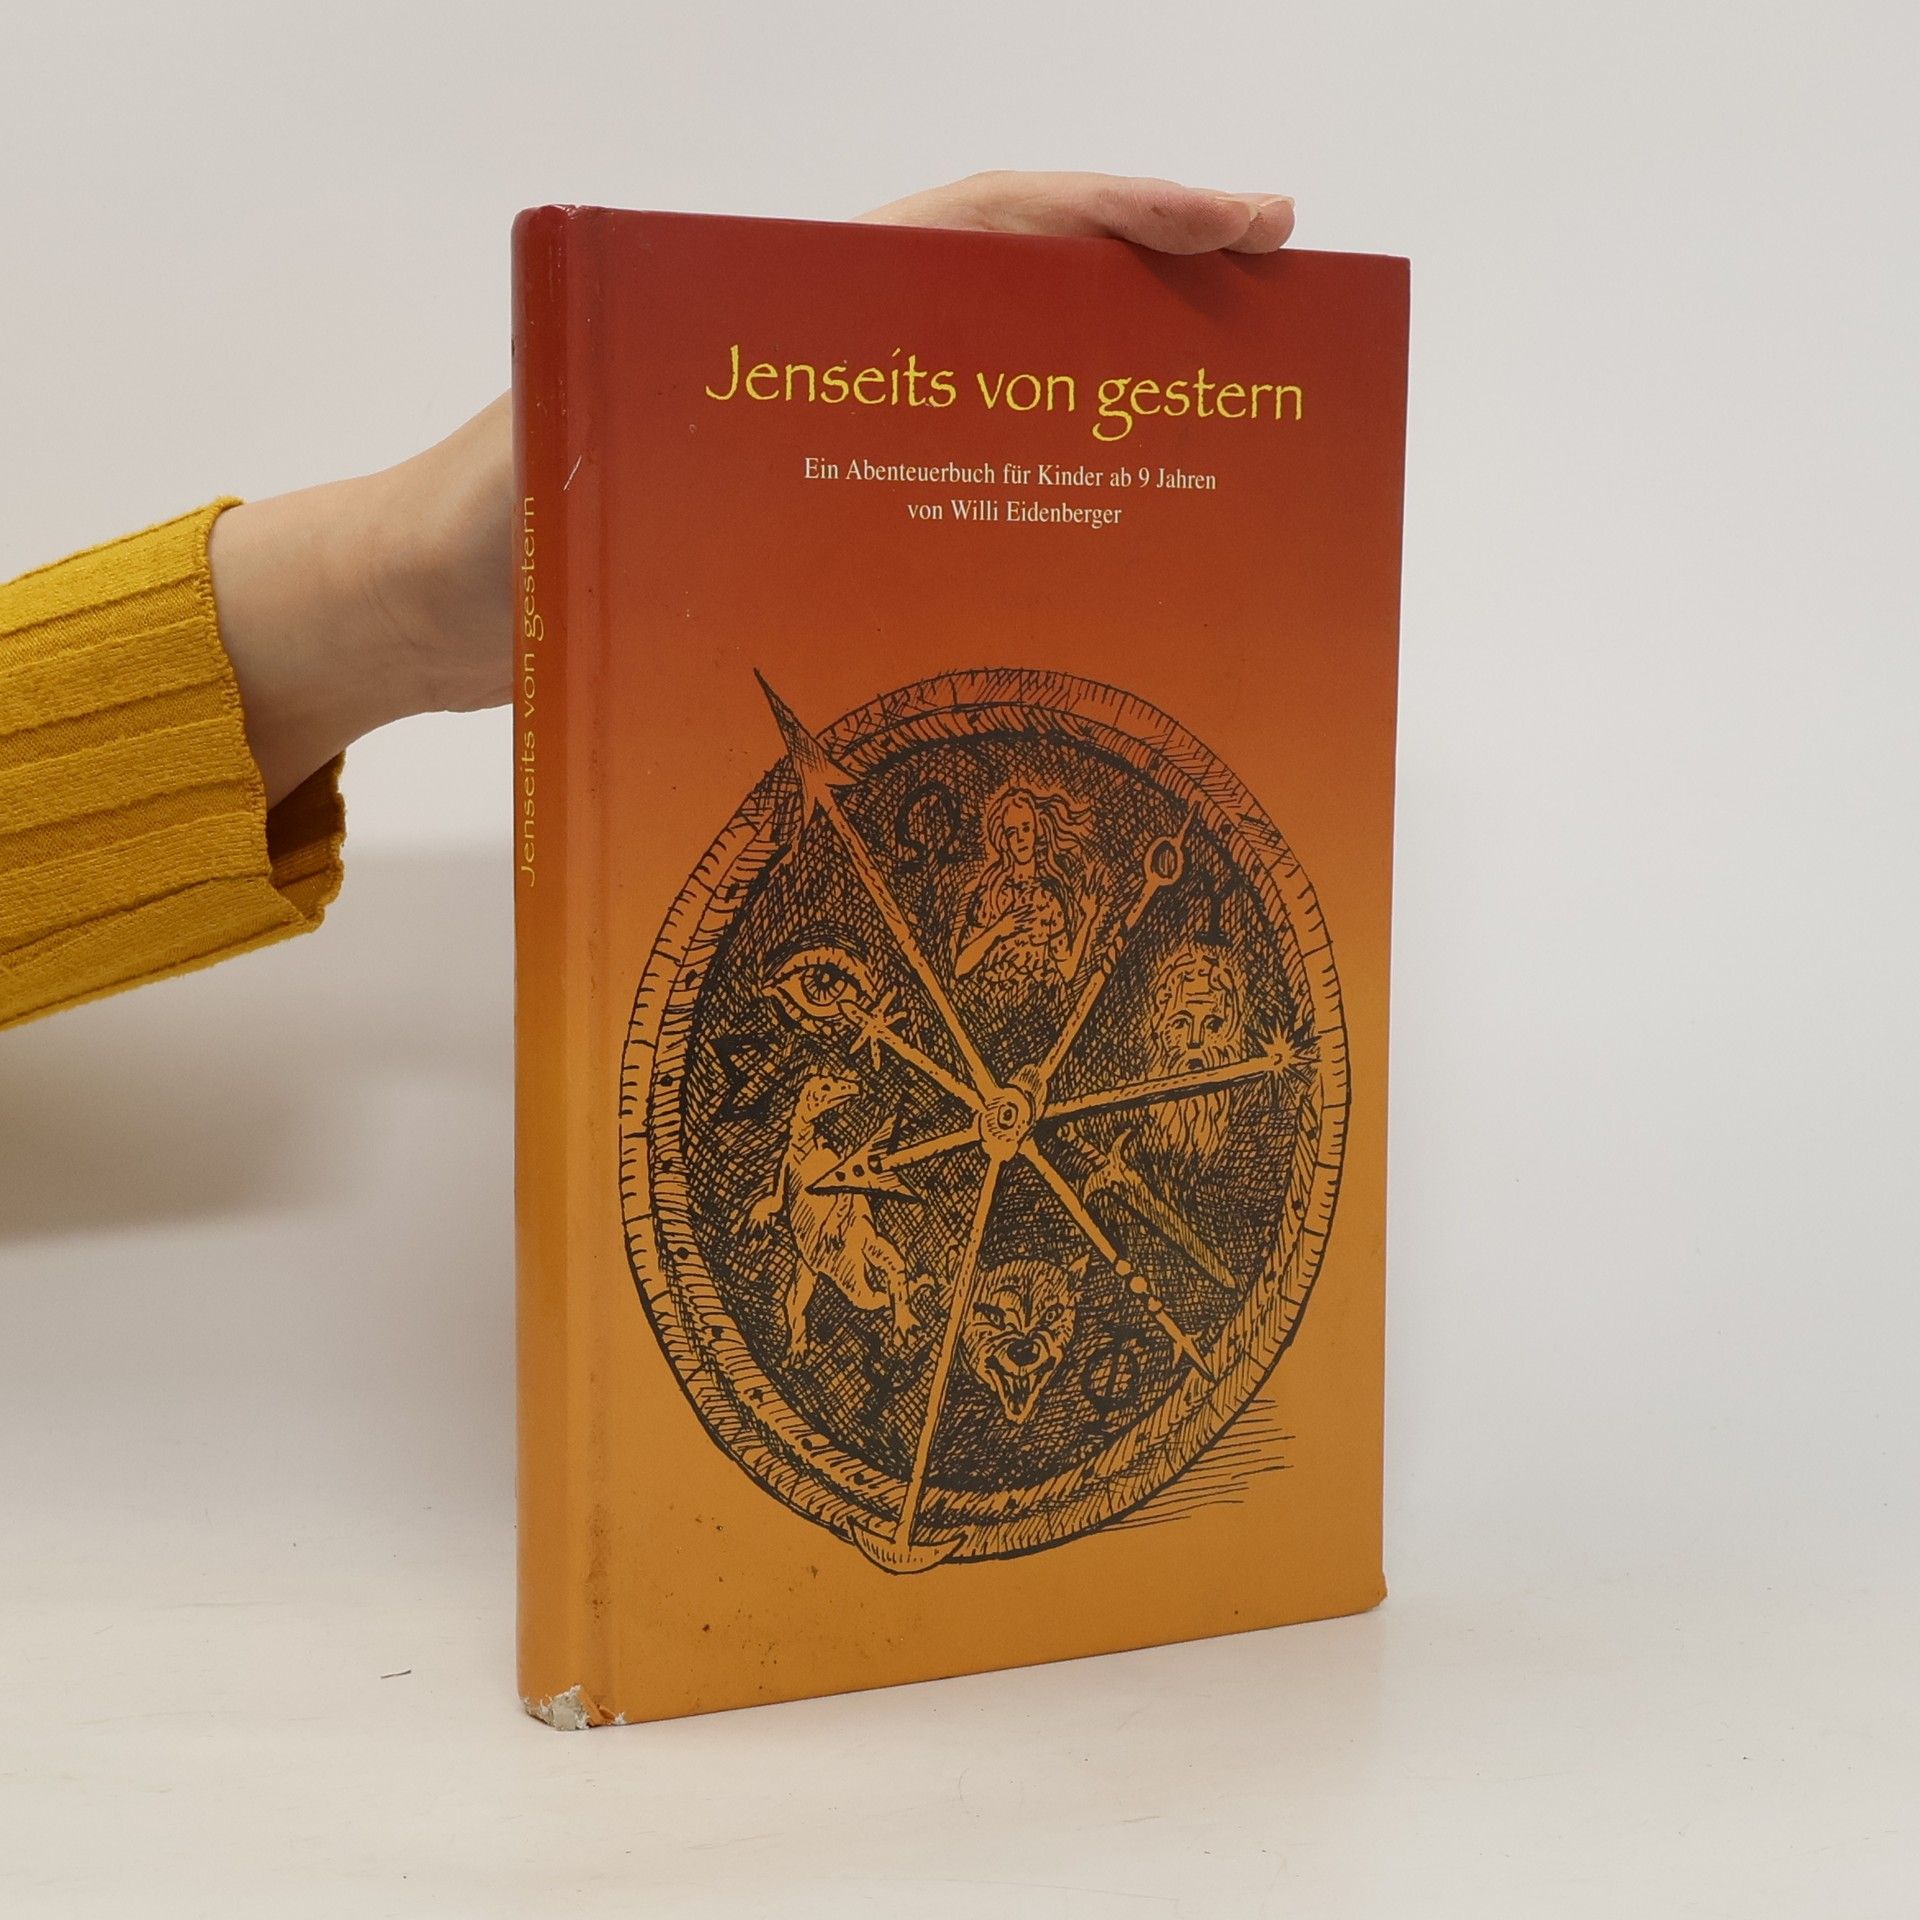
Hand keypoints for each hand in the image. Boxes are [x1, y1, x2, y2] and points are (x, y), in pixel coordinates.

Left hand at [211, 173, 1294, 805]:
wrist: (429, 610)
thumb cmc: (475, 531)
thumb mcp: (548, 464)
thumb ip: (622, 431)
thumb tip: (738, 429)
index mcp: (771, 303)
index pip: (971, 228)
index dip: (1109, 216)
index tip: (1237, 223)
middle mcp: (817, 353)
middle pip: (1012, 295)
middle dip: (1147, 292)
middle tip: (1274, 327)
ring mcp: (827, 435)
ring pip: (993, 394)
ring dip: (1100, 403)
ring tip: (1219, 451)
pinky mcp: (816, 515)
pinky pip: (947, 493)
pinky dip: (1025, 506)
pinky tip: (1092, 559)